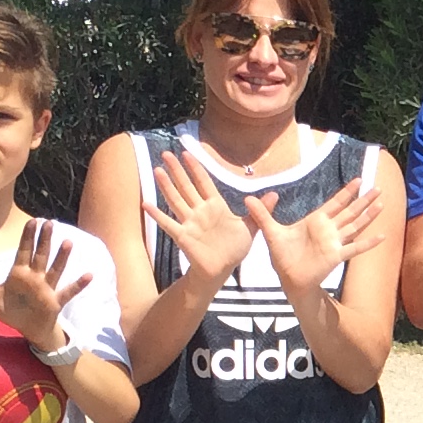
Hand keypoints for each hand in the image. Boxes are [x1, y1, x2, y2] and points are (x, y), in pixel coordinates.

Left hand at [0, 218, 92, 349]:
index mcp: (19, 274)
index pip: (23, 252)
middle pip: (40, 256)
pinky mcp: (55, 302)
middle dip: (44, 240)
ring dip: (61, 257)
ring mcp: (47, 289)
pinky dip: (78, 285)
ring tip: (68, 243)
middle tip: (49, 222)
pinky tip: (89, 275)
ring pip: (55, 270)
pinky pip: (68, 292)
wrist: (28, 328)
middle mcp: (35, 278)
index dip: (28, 237)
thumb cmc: (11, 309)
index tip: (33, 221)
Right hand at [138, 147, 253, 287]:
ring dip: (166, 186)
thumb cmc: (234, 248)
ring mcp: (190, 223)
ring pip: (176, 200)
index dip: (196, 168)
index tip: (187, 153)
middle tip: (166, 153)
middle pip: (186, 186)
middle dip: (177, 170)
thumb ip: (260, 210)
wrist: (222, 269)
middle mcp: (200, 211)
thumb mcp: (250, 227)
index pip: (204, 182)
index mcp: (216, 206)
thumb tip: (276, 194)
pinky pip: (169, 224)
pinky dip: (157, 215)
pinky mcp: (184, 236)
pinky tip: (146, 205)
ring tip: (157, 170)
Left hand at [253, 176, 381, 295]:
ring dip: (368, 216)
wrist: (288, 278)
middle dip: (363, 200)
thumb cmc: (282, 256)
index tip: (358, 180)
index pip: (335, 203)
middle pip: (350, 211)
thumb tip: (247, 197)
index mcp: (316, 221)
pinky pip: (354, 248)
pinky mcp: (336, 256)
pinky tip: (382, 236)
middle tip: (378, 188)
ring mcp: (334, 242)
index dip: (347, 192)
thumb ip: (262, 214)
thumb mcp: (271, 232)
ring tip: (382, 204)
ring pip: (355, 225)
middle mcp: (329, 230)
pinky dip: (368, 243)